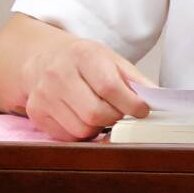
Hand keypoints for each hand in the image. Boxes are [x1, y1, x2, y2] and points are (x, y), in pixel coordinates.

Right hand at [21, 37, 152, 139]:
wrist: (44, 58)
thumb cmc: (82, 60)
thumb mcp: (110, 58)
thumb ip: (134, 79)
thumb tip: (156, 99)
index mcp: (82, 55)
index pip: (109, 86)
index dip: (130, 103)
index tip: (142, 110)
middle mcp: (59, 74)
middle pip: (95, 113)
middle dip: (115, 118)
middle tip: (120, 112)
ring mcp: (44, 95)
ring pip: (82, 130)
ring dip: (99, 128)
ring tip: (100, 112)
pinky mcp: (37, 113)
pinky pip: (68, 137)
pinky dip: (81, 133)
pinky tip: (82, 117)